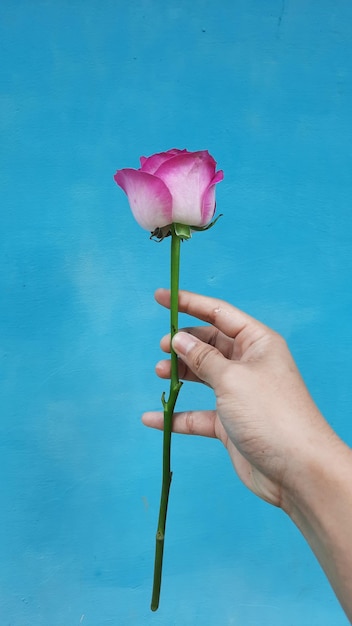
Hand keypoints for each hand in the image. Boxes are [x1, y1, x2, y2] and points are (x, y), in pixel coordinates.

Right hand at [143, 288, 334, 509]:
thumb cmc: (270, 414)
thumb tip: (179, 339)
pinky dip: (177, 415)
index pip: (218, 314)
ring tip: (160, 373)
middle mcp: (249, 364)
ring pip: (203, 376)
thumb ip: (202, 358)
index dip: (189, 303)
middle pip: (209, 344)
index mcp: (257, 343)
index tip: (161, 297)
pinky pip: (198, 414)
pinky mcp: (230, 423)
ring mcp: (239, 394)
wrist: (297, 470)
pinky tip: (153, 418)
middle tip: (162, 349)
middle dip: (184, 343)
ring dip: (180, 374)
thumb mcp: (231, 378)